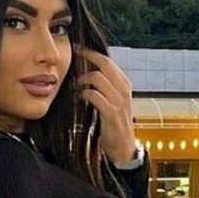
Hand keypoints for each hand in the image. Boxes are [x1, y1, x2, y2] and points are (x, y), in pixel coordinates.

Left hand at [73, 46, 137, 166]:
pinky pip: (95, 95)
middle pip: (104, 64)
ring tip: (77, 84)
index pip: (108, 61)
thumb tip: (90, 73)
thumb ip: (106, 87)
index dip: (91, 53)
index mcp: (124, 85)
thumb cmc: (115, 125)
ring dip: (83, 79)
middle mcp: (124, 90)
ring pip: (98, 78)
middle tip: (74, 55)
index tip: (78, 48)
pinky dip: (84, 93)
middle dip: (87, 56)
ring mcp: (119, 101)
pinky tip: (81, 97)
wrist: (124, 148)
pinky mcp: (112, 113)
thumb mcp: (114, 101)